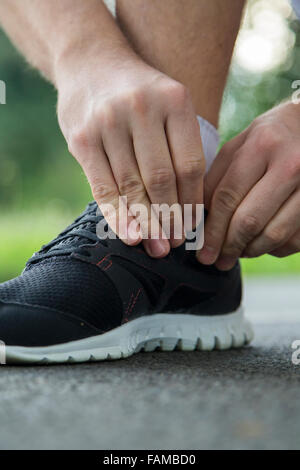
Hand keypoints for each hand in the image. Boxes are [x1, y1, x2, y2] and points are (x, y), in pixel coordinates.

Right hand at [56, 50, 204, 257]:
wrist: (90, 63)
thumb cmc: (139, 95)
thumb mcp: (168, 105)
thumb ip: (179, 146)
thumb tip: (188, 207)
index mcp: (175, 100)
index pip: (190, 164)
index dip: (193, 202)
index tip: (193, 228)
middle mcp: (142, 108)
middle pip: (162, 178)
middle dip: (171, 218)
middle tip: (175, 245)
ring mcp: (108, 122)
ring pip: (132, 186)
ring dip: (146, 223)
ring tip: (156, 247)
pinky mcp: (82, 138)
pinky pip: (103, 186)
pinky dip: (117, 215)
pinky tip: (129, 236)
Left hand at [197, 101, 299, 268]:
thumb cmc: (267, 140)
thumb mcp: (238, 147)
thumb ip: (216, 180)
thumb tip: (199, 222)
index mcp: (261, 146)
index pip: (227, 198)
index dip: (211, 230)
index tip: (202, 251)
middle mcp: (290, 164)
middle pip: (249, 220)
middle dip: (228, 247)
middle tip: (217, 261)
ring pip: (273, 235)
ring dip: (250, 251)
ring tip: (237, 253)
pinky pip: (294, 240)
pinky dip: (274, 249)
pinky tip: (261, 245)